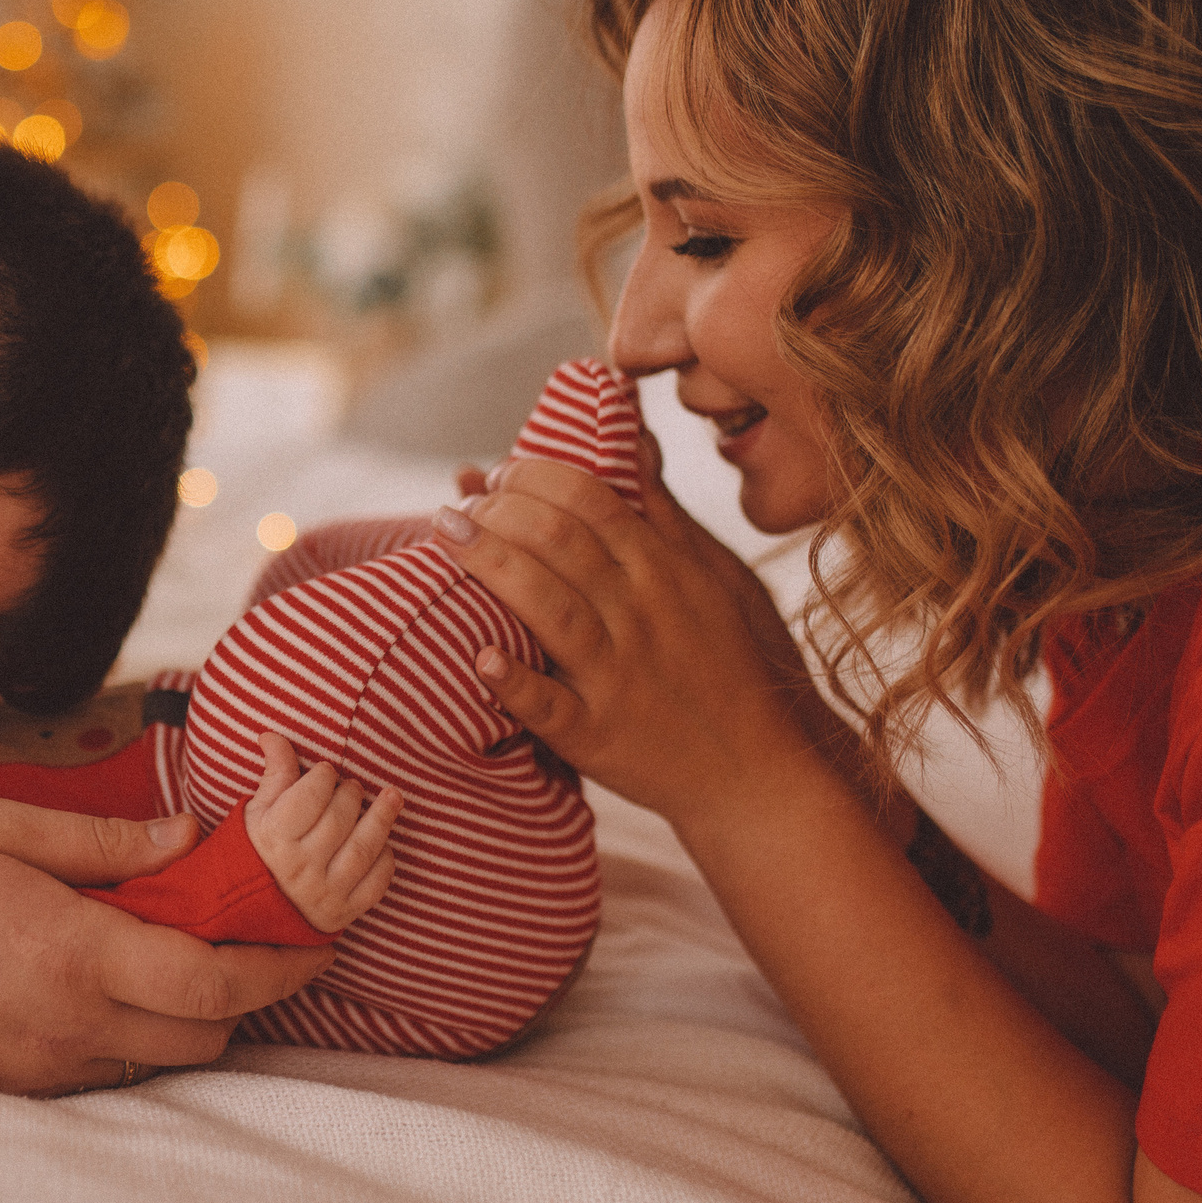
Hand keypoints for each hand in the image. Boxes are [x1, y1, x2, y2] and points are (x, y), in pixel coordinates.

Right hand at [0, 799, 332, 1093]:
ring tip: (176, 946)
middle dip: (246, 990)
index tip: (316, 939)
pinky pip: (114, 1069)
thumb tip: (187, 836)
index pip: (217, 983)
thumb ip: (102, 839)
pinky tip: (110, 976)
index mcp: (75, 956)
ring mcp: (47, 1067)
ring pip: (165, 1059)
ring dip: (192, 1012)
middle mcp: (72, 1028)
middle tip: (244, 928)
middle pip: (209, 1034)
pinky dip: (139, 1030)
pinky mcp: (22, 1085)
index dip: (282, 968)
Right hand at [243, 733, 400, 932]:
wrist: (247, 910)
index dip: (323, 775)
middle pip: (340, 819)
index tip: (325, 771)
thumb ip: (274, 774)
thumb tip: (272, 735)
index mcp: (274, 838)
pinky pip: (375, 884)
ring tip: (391, 797)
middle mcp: (299, 868)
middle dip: (351, 793)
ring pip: (363, 849)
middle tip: (350, 786)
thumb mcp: (256, 811)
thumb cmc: (254, 851)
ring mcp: (323, 894)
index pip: (310, 796)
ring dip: (382, 818)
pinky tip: (383, 843)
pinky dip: (385, 859)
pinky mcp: (342, 913)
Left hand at [435, 428, 829, 837]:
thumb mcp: (715, 576)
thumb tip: (632, 432)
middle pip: (560, 542)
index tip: (498, 472)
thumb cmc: (731, 665)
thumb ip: (661, 509)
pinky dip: (513, 681)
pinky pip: (549, 706)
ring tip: (444, 536)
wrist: (757, 771)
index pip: (592, 501)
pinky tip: (478, 657)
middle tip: (457, 506)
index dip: (535, 476)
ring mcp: (619, 676)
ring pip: (548, 608)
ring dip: (490, 566)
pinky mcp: (598, 735)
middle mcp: (641, 615)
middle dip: (498, 511)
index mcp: (664, 571)